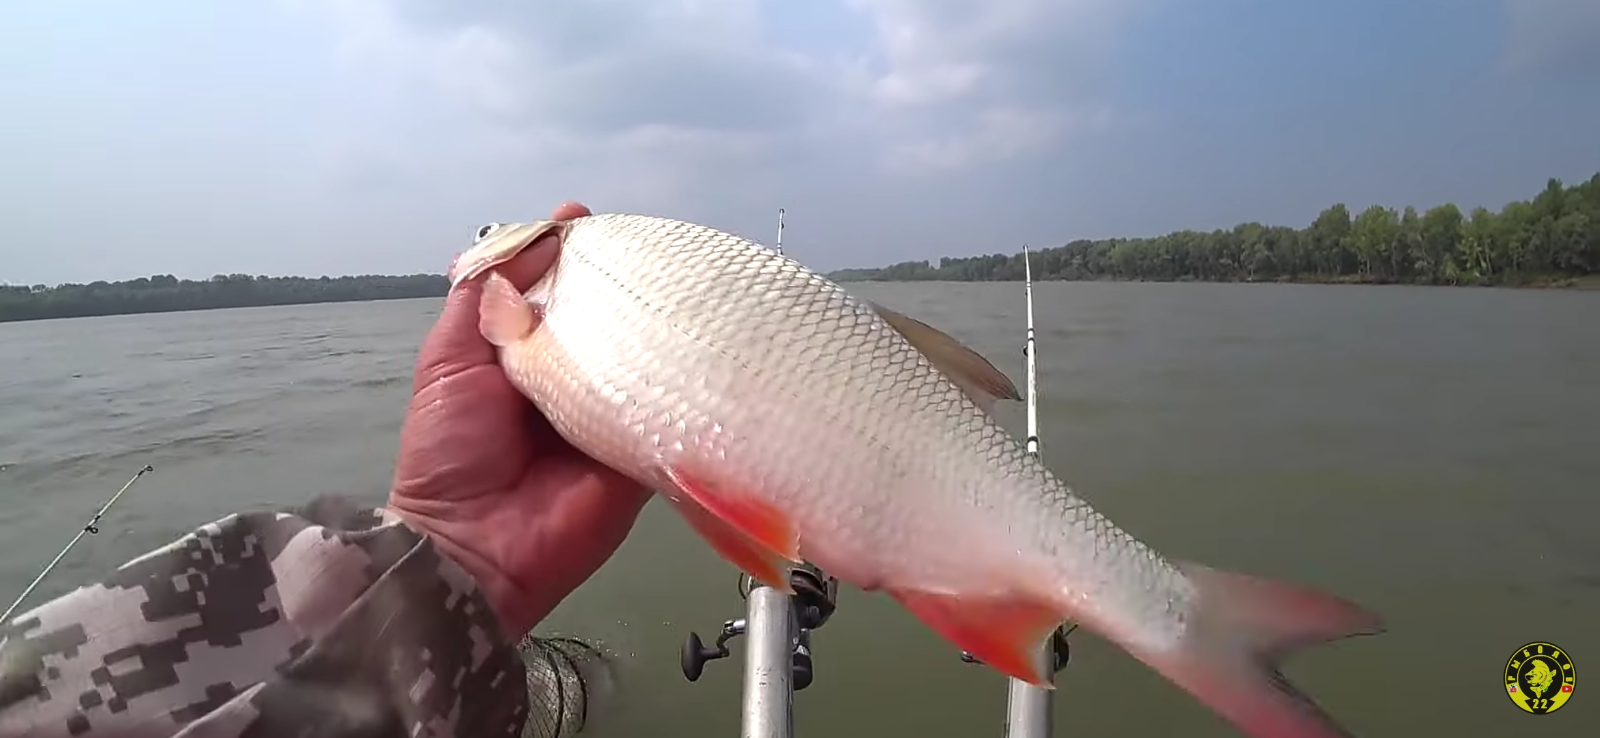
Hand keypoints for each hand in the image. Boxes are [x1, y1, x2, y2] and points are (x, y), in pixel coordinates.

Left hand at [385, 201, 651, 635]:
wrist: (471, 546)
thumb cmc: (450, 449)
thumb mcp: (450, 359)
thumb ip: (485, 295)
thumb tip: (539, 232)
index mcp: (527, 355)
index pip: (560, 295)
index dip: (577, 259)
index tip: (597, 223)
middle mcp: (574, 379)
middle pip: (611, 322)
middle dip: (632, 289)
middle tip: (661, 252)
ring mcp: (613, 416)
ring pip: (647, 362)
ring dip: (665, 332)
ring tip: (694, 289)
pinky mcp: (644, 453)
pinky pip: (671, 414)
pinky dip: (685, 388)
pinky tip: (709, 349)